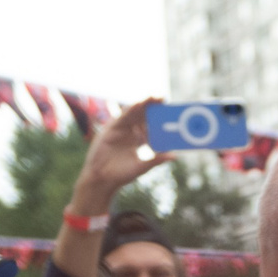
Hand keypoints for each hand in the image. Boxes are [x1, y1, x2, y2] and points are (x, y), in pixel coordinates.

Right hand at [69, 97, 173, 215]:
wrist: (103, 179)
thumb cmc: (122, 174)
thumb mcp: (143, 165)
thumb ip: (157, 159)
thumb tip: (174, 156)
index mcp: (138, 138)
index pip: (149, 123)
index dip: (158, 116)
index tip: (169, 109)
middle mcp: (129, 131)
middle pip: (142, 115)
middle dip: (151, 106)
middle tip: (162, 97)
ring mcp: (120, 129)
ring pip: (132, 114)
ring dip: (142, 104)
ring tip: (152, 97)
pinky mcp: (111, 129)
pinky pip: (121, 117)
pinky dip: (129, 110)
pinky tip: (138, 105)